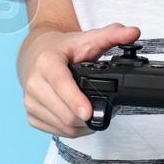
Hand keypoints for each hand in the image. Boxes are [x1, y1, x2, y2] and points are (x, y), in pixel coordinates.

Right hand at [17, 21, 139, 137]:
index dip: (75, 100)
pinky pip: (57, 131)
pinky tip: (79, 116)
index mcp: (46, 62)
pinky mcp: (31, 115)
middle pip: (64, 112)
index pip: (60, 84)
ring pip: (62, 126)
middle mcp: (34, 82)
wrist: (35, 54)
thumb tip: (133, 32)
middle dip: (87, 115)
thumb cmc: (62, 49)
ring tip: (92, 110)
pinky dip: (72, 129)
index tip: (88, 112)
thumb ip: (111, 35)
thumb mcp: (86, 39)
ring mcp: (30, 101)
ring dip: (81, 124)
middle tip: (103, 108)